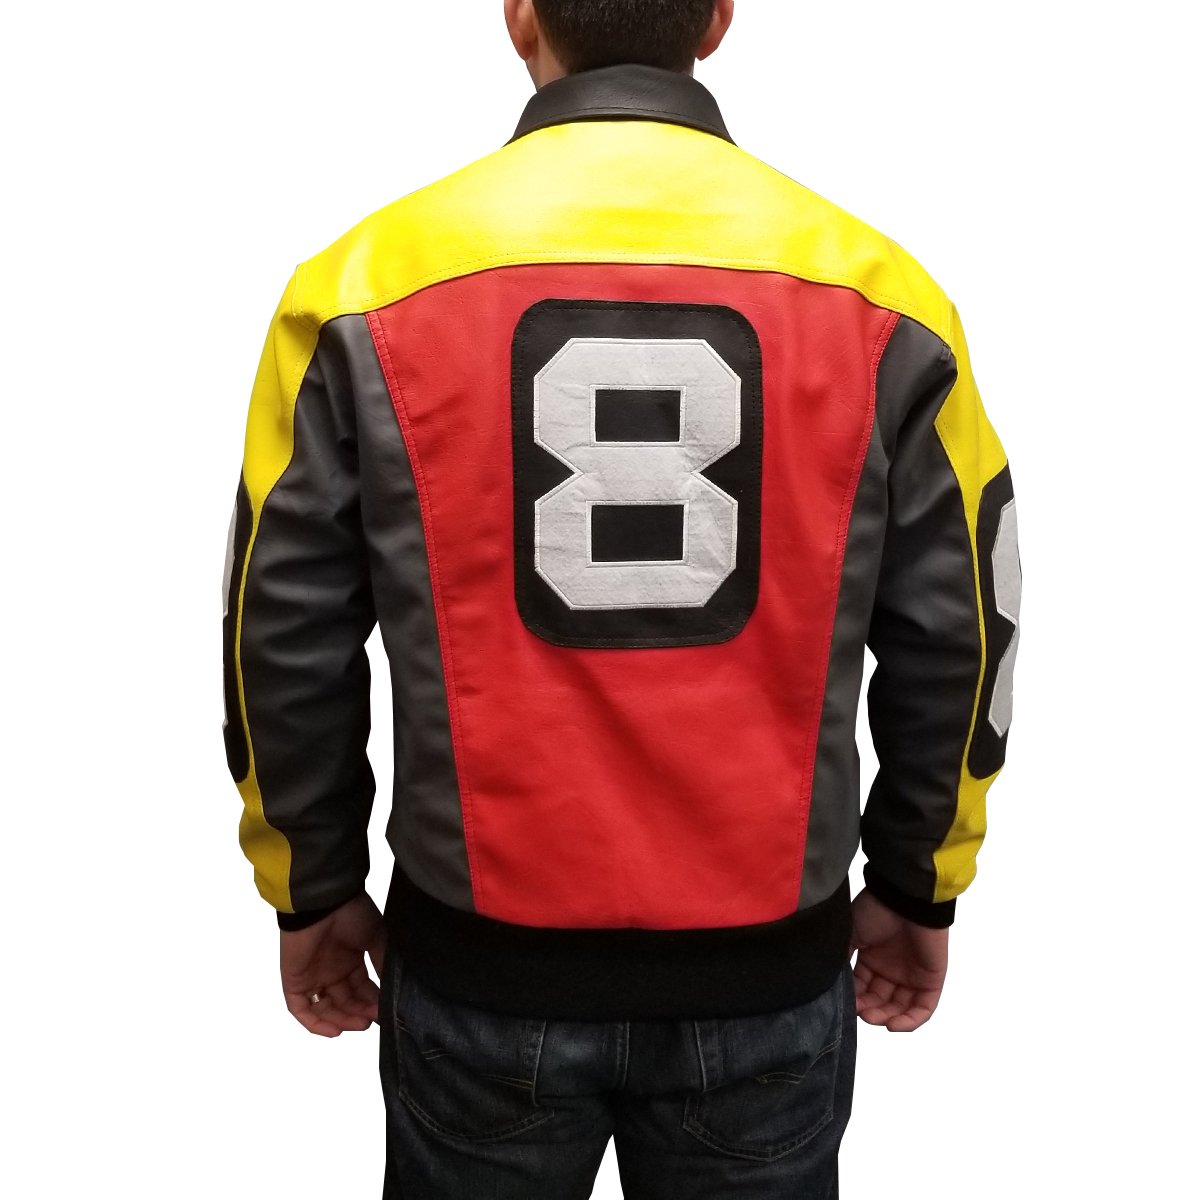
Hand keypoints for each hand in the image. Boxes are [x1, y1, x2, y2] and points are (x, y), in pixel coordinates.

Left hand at [280, 893, 386, 1036]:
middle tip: (374, 1019)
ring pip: (325, 1009)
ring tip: (359, 1024)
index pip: (362, 990)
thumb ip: (382, 963)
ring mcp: (312, 976)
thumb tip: (393, 989)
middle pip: (345, 1002)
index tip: (386, 1012)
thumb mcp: (376, 937)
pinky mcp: (294, 981)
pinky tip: (335, 1030)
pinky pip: (301, 1009)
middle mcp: (331, 971)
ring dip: (342, 1021)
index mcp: (350, 960)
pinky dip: (316, 1023)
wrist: (323, 901)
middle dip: (360, 1013)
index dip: (373, 1003)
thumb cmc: (352, 914)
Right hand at [850, 887, 947, 1031]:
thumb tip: (832, 983)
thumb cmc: (877, 911)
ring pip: (900, 1008)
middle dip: (869, 1011)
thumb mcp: (851, 933)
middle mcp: (892, 970)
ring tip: (873, 1018)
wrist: (906, 899)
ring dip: (886, 1018)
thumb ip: (843, 958)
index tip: (845, 1004)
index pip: (862, 988)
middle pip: (880, 1001)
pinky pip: (923, 1008)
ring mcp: (912, 976)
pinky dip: (909, 1021)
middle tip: (860, 1013)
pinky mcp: (931, 981)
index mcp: (873, 959)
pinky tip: (892, 1024)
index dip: (854, 998)